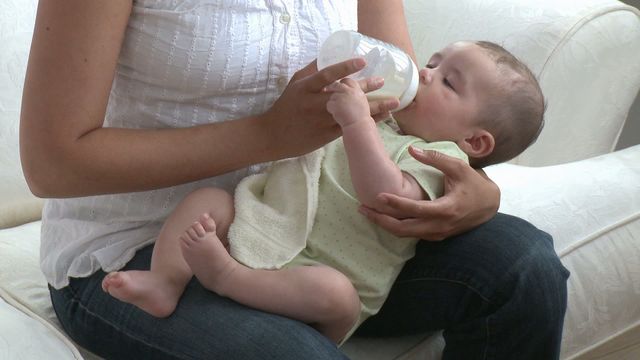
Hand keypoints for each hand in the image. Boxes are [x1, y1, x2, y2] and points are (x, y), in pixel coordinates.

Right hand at [260, 59, 396, 158]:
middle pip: (344, 94)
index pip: (327, 75)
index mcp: (306, 88)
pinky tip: (382, 117)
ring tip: (393, 103)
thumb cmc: (285, 107)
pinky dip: (367, 122)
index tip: (362, 61)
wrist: (273, 136)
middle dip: (365, 88)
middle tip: (383, 81)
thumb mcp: (295, 84)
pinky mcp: (327, 136)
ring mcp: (322, 120)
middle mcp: (314, 104)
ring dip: (374, 108)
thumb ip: (312, 70)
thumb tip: (328, 54)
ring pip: (351, 113)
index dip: (345, 67)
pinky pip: (351, 127)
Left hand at [325, 78, 372, 127]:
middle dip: (333, 89)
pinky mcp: (333, 103)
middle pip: (337, 85)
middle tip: (331, 94)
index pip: (347, 81)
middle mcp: (348, 90)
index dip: (343, 84)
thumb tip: (352, 94)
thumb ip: (356, 95)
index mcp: (356, 90)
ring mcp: (340, 96)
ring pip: (332, 96)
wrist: (358, 125)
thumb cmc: (362, 118)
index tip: (341, 88)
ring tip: (339, 110)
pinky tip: (336, 115)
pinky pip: (329, 104)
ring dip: (333, 101)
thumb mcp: (362, 102)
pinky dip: (331, 109)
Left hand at [358, 147, 499, 239]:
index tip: (378, 196)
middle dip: (381, 220)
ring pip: (406, 235)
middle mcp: (440, 226)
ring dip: (385, 225)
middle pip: (404, 229)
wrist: (490, 206)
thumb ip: (435, 158)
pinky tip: (383, 217)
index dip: (396, 204)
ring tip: (368, 213)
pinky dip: (396, 227)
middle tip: (362, 209)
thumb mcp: (458, 167)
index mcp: (446, 209)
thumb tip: (411, 150)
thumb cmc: (474, 184)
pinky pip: (412, 234)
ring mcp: (437, 234)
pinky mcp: (436, 236)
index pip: (415, 210)